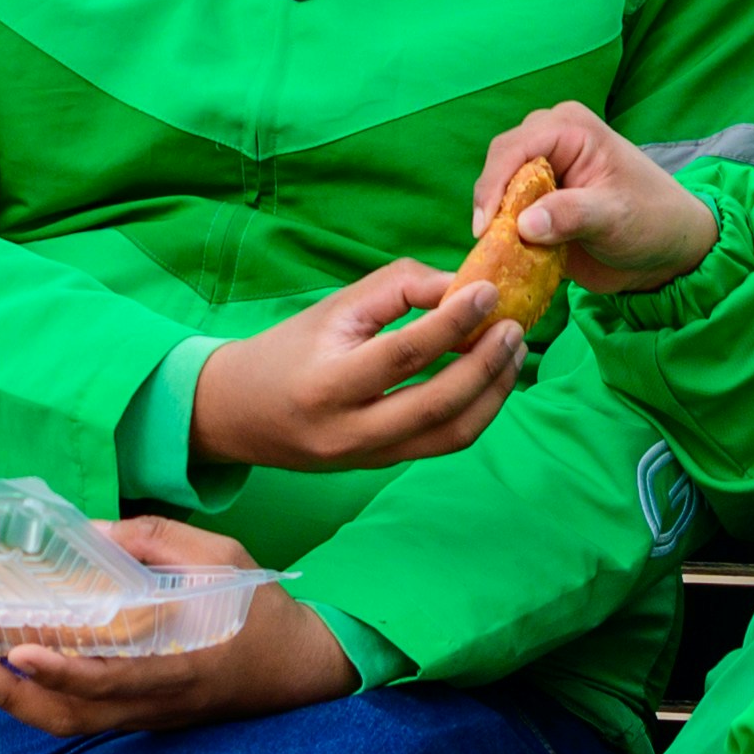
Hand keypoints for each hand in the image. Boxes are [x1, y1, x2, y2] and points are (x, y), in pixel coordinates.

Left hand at [0, 523, 352, 736]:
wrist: (300, 669)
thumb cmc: (262, 610)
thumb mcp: (223, 558)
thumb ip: (160, 542)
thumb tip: (94, 533)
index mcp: (183, 667)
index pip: (113, 681)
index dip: (63, 673)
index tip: (21, 651)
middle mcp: (157, 702)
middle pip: (73, 719)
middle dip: (13, 696)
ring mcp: (145, 715)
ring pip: (70, 724)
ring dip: (14, 699)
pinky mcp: (137, 715)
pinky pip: (80, 716)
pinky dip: (37, 696)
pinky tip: (3, 667)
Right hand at [188, 259, 526, 477]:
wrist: (238, 414)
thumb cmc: (288, 349)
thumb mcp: (333, 308)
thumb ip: (398, 289)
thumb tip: (462, 286)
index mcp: (327, 383)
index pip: (403, 354)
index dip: (453, 322)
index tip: (489, 291)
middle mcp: (348, 430)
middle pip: (437, 404)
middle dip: (486, 365)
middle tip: (515, 327)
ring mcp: (367, 456)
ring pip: (450, 434)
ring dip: (493, 393)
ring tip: (513, 352)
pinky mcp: (381, 466)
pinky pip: (442, 443)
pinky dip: (477, 410)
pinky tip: (491, 379)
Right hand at [470, 100, 718, 298]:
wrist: (666, 251)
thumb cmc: (652, 220)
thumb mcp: (615, 216)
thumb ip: (571, 215)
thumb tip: (523, 225)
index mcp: (570, 128)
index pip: (514, 147)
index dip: (494, 184)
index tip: (486, 227)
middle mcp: (550, 142)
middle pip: (499, 165)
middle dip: (491, 202)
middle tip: (490, 242)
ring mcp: (542, 172)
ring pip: (497, 190)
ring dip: (495, 221)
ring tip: (497, 251)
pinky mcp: (537, 202)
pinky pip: (505, 214)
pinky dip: (502, 235)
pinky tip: (505, 256)